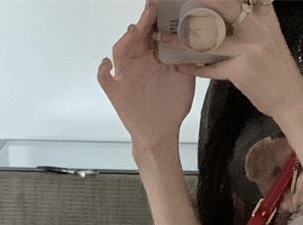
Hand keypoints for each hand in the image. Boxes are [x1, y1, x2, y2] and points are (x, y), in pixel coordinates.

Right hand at [97, 1, 195, 150]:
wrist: (162, 133)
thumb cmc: (171, 106)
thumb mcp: (184, 80)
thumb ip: (187, 61)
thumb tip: (198, 42)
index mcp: (153, 57)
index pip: (152, 32)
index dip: (156, 19)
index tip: (163, 6)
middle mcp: (138, 62)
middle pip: (136, 37)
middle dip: (143, 22)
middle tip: (151, 9)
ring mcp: (125, 75)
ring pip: (120, 52)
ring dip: (126, 40)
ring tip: (134, 31)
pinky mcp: (117, 92)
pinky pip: (105, 78)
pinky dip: (104, 70)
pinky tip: (107, 64)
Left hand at [163, 0, 302, 121]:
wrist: (291, 98)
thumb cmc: (277, 68)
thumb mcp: (269, 33)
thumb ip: (250, 18)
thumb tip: (224, 10)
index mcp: (262, 12)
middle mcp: (256, 25)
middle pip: (219, 6)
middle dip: (195, 3)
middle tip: (169, 2)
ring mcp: (248, 47)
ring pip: (208, 37)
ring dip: (181, 39)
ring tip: (164, 38)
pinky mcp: (241, 70)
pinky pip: (211, 67)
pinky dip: (195, 68)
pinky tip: (182, 66)